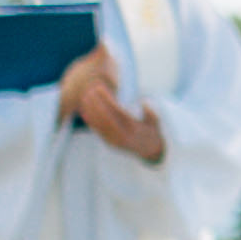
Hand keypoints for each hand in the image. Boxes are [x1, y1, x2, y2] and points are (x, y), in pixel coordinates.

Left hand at [61, 47, 166, 161]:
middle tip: (89, 91)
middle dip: (96, 104)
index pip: (117, 111)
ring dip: (91, 111)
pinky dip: (91, 120)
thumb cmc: (153, 131)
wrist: (151, 151)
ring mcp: (115, 141)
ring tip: (85, 97)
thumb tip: (144, 102)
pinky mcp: (110, 143)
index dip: (107, 99)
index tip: (100, 88)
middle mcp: (123, 136)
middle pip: (105, 118)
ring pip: (99, 125)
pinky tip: (84, 111)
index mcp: (134, 128)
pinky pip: (98, 131)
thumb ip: (150, 112)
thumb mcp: (156, 121)